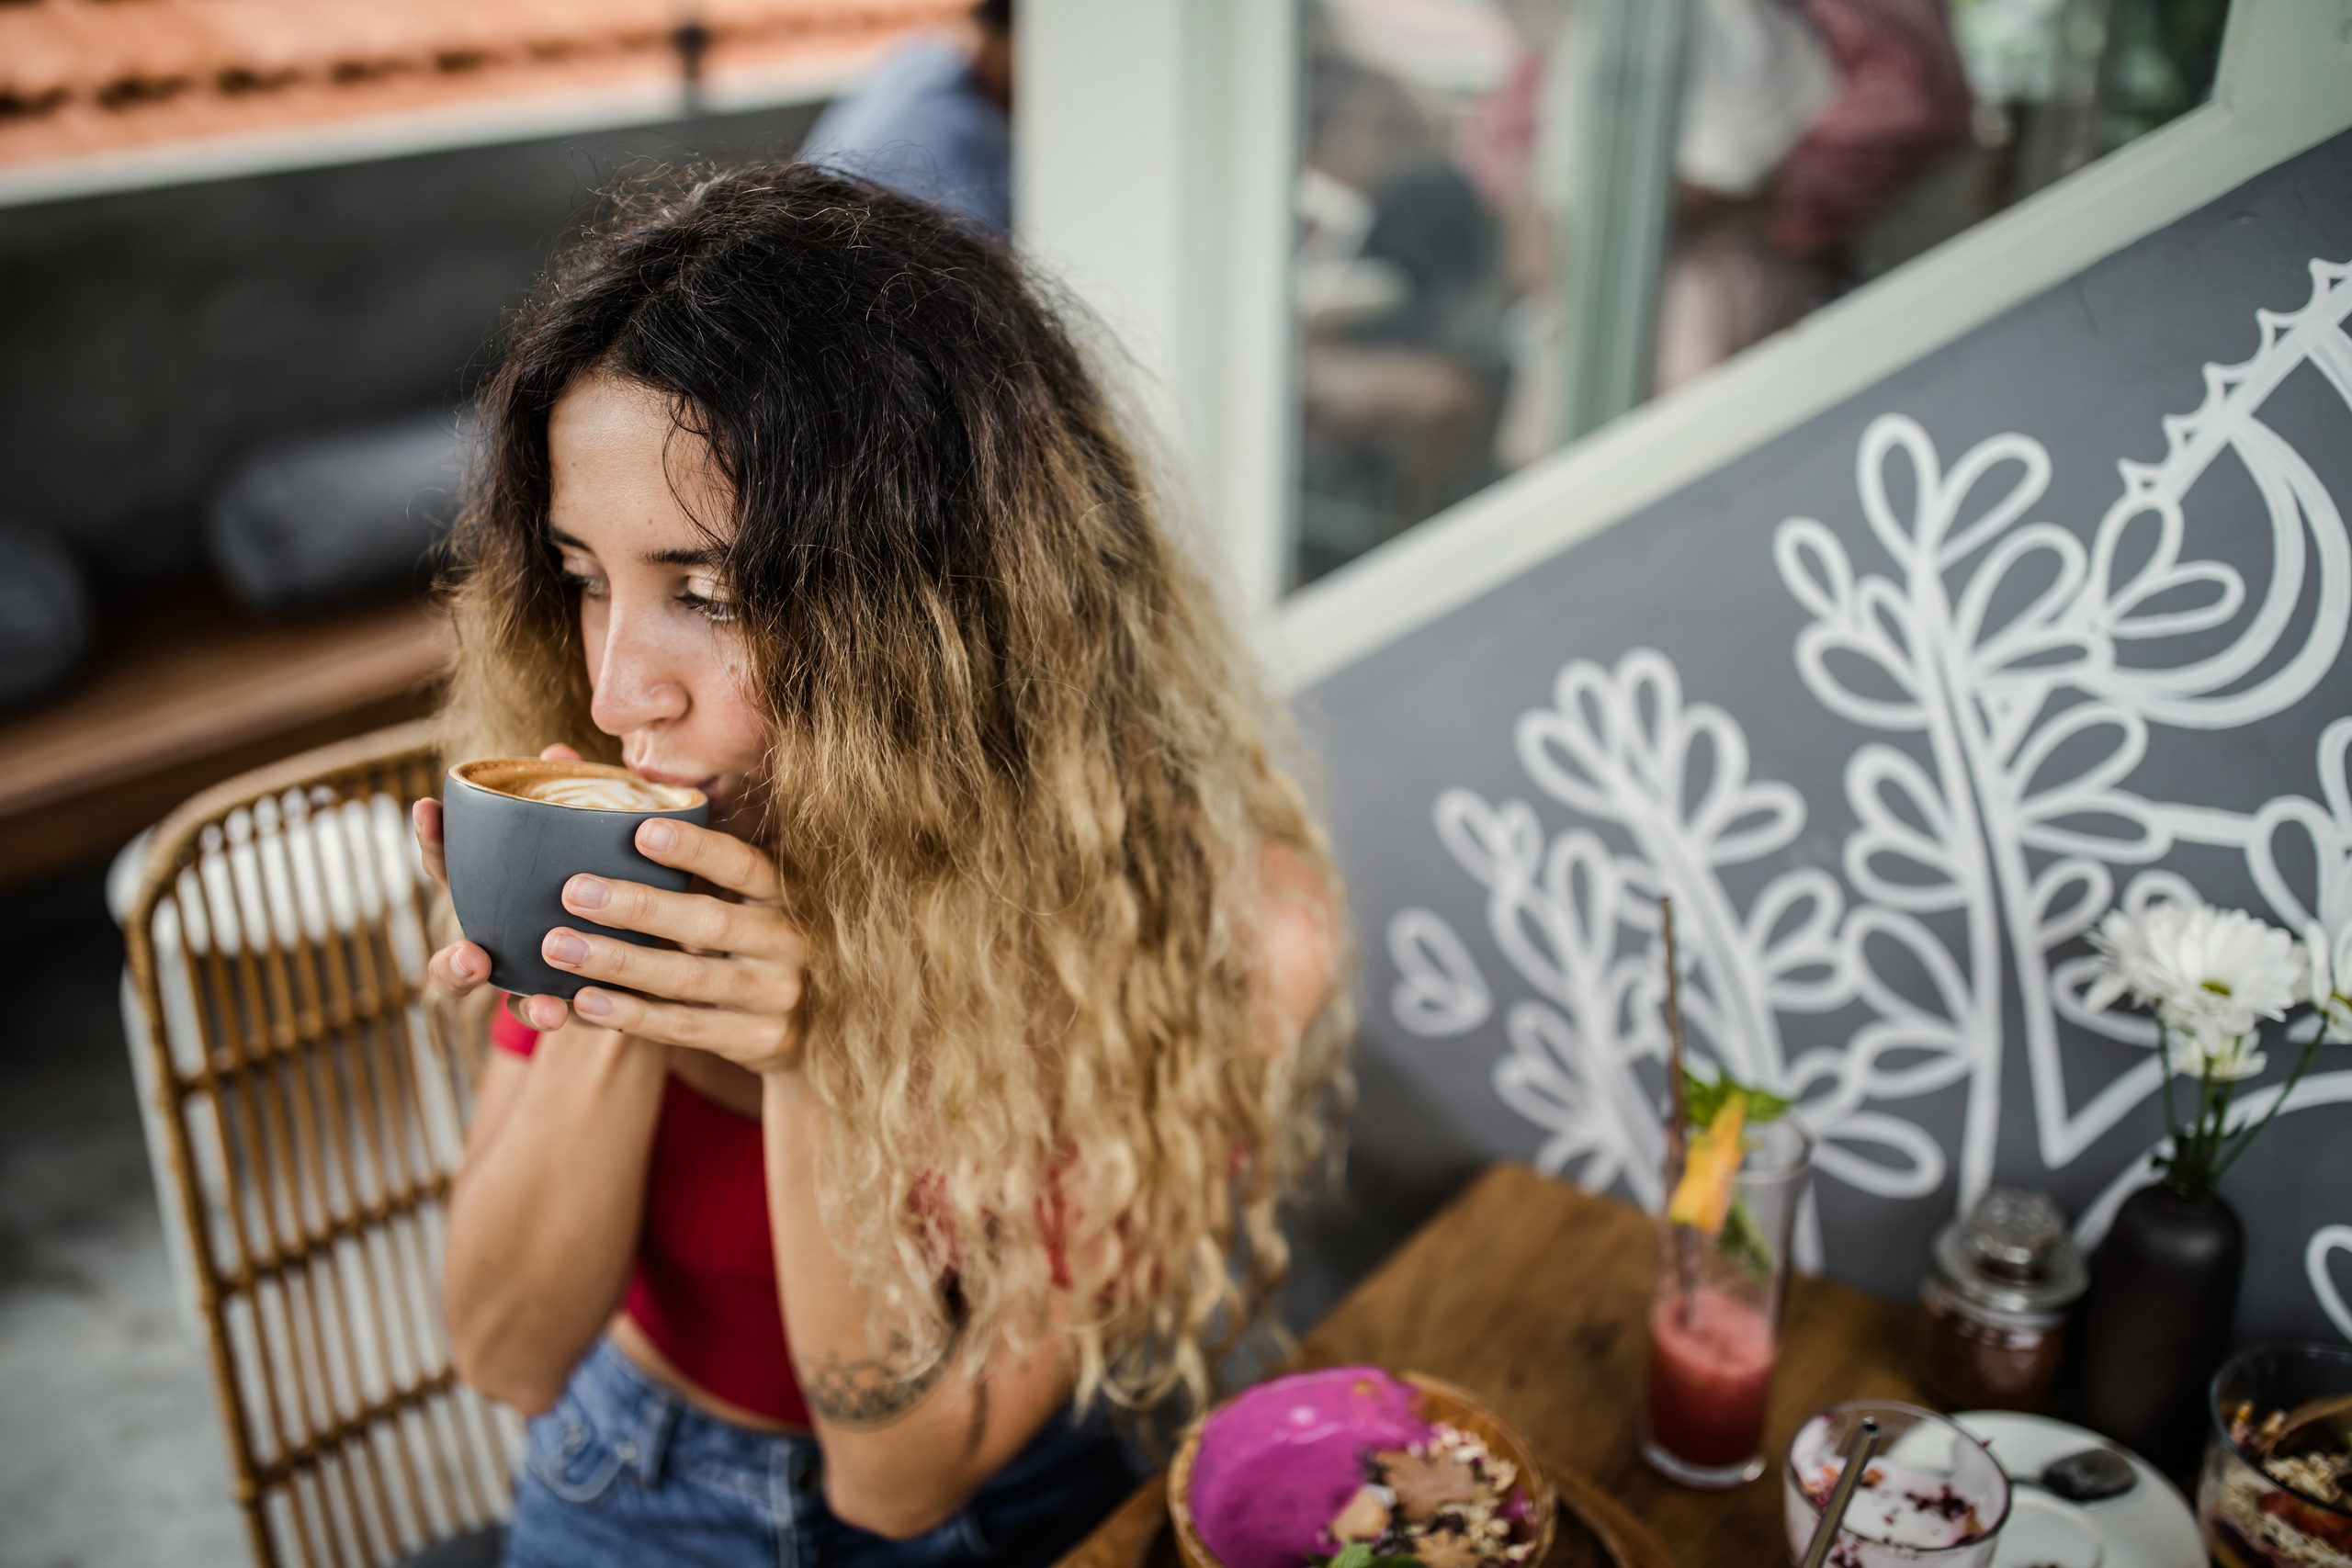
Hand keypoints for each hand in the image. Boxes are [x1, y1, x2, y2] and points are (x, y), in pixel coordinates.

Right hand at [413, 744, 582, 1011]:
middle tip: (467, 951)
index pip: (453, 861)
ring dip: (479, 989)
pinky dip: (544, 1011)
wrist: (651, 943)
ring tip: (492, 982)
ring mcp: (522, 974)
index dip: (434, 836)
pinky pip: (542, 1012)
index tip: (426, 807)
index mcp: (497, 889)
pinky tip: (559, 1011)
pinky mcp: (559, 1001)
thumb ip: (575, 799)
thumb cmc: (607, 873)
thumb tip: (557, 751)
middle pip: (455, 949)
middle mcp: (498, 936)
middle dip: (450, 955)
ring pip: (487, 991)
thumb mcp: (597, 835)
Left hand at [538, 818, 806, 1074]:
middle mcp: (790, 941)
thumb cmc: (743, 942)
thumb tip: (580, 778)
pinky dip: (630, 1015)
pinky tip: (583, 1001)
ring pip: (689, 979)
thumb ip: (682, 857)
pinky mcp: (759, 1040)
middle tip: (573, 891)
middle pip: (711, 922)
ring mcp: (777, 995)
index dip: (696, 849)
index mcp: (783, 893)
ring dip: (619, 963)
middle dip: (638, 906)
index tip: (642, 831)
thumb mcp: (736, 897)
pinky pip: (684, 1028)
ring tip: (559, 947)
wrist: (807, 1027)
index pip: (743, 864)